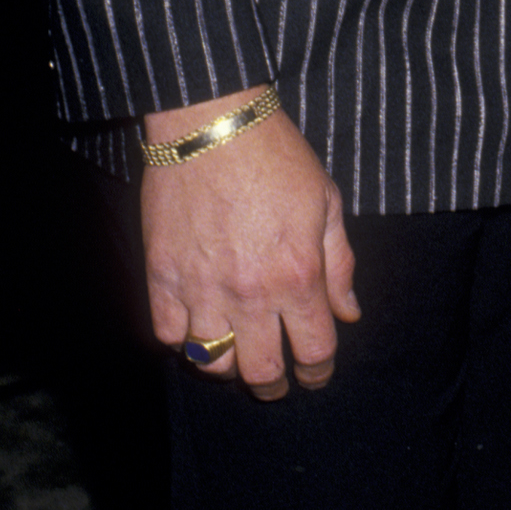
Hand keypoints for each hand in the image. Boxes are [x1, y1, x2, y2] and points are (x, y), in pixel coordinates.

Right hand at [141, 94, 358, 399]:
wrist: (213, 124)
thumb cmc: (277, 158)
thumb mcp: (327, 203)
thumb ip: (339, 264)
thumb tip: (349, 313)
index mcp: (297, 276)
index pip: (314, 352)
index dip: (319, 373)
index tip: (315, 374)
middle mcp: (250, 292)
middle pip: (262, 372)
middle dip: (274, 386)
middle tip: (275, 380)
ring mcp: (202, 287)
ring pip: (211, 362)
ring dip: (226, 365)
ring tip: (234, 353)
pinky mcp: (161, 275)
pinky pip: (166, 334)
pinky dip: (180, 339)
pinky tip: (194, 325)